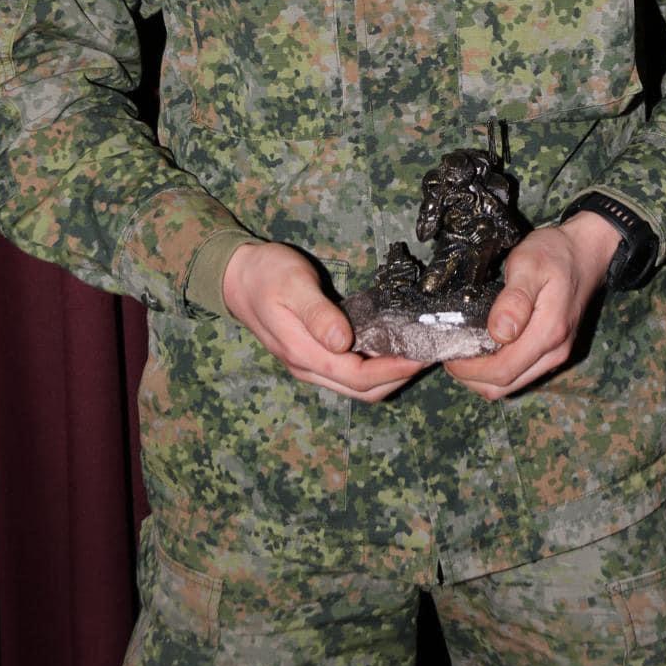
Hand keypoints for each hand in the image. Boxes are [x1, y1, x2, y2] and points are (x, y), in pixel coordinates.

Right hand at [222, 241, 426, 401]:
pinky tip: (391, 347)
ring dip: (389, 376)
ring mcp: (309, 364)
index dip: (392, 371)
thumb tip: (343, 342)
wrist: (236, 276)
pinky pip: (348, 373)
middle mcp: (308, 367)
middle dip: (398, 378)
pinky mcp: (313, 355)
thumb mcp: (293, 285)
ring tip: (417, 352)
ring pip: (356, 386)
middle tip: (429, 354)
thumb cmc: (266, 274)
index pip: (357, 377)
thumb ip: (317, 314)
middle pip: (361, 391)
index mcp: (304, 353)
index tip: (422, 356)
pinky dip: (374, 368)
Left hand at [444, 213, 621, 399]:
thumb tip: (499, 332)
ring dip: (483, 377)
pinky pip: (521, 373)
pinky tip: (483, 350)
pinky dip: (498, 370)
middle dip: (471, 378)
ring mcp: (556, 354)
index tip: (448, 354)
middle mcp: (555, 352)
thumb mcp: (529, 264)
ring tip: (462, 353)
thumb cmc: (555, 253)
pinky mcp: (553, 351)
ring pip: (512, 384)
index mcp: (548, 332)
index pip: (503, 370)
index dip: (470, 370)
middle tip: (449, 354)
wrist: (586, 251)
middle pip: (505, 386)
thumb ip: (515, 300)